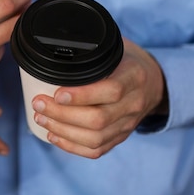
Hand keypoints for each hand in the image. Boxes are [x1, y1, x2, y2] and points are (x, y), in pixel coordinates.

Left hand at [31, 38, 165, 157]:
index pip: (112, 90)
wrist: (155, 83)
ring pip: (95, 138)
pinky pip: (97, 150)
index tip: (56, 92)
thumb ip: (94, 48)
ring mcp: (128, 124)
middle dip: (62, 114)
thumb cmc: (127, 61)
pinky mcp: (120, 137)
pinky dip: (72, 146)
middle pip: (98, 119)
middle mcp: (134, 103)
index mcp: (134, 76)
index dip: (82, 95)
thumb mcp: (117, 47)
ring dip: (63, 131)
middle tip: (38, 103)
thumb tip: (54, 45)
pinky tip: (53, 136)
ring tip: (40, 118)